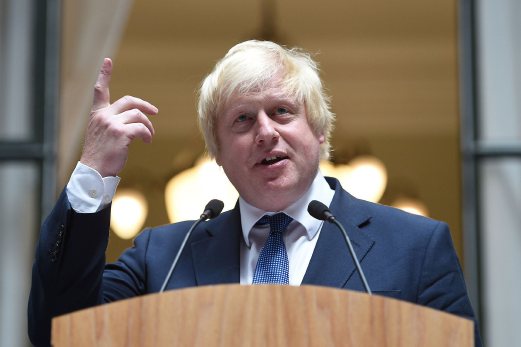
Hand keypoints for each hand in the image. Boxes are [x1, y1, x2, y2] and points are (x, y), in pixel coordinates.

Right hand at [80, 58, 158, 176]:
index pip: (99, 91)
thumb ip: (114, 123)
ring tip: (149, 136)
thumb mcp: (102, 135)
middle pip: (129, 101)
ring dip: (148, 126)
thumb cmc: (101, 156)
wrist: (94, 172)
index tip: (108, 60)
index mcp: (97, 114)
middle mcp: (103, 116)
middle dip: (145, 106)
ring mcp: (111, 124)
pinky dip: (148, 134)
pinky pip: (141, 128)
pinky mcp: (120, 133)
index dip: (104, 74)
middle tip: (155, 113)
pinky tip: (148, 141)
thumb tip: (136, 121)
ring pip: (138, 116)